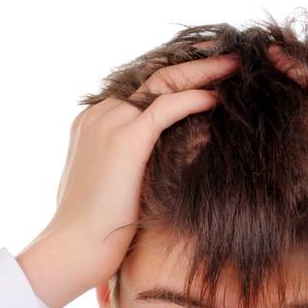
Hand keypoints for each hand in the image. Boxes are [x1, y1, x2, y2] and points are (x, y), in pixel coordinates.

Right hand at [19, 48, 239, 307]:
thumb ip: (156, 156)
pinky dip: (194, 98)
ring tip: (234, 68)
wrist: (73, 248)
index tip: (208, 73)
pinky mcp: (125, 139)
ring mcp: (111, 122)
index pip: (144, 90)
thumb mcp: (129, 184)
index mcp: (97, 122)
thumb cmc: (99, 230)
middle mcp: (102, 114)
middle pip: (157, 77)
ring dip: (203, 73)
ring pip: (164, 83)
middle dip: (196, 64)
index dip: (179, 78)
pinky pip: (167, 107)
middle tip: (230, 59)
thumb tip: (199, 139)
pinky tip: (217, 98)